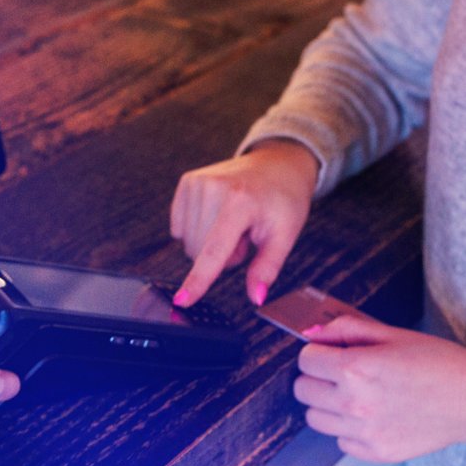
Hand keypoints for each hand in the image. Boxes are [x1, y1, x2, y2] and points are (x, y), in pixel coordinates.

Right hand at [170, 139, 318, 306]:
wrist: (278, 165)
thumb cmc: (283, 200)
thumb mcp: (285, 234)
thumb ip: (267, 268)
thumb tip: (256, 297)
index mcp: (241, 201)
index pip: (215, 250)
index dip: (199, 280)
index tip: (182, 300)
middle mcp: (214, 187)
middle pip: (200, 251)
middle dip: (223, 255)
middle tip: (246, 236)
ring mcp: (197, 181)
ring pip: (188, 243)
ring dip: (211, 243)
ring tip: (235, 223)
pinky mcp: (187, 181)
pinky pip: (180, 228)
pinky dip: (198, 230)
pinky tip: (219, 215)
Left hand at [293, 314, 465, 462]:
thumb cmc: (438, 362)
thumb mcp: (392, 333)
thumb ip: (347, 329)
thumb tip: (314, 335)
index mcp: (356, 368)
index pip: (305, 360)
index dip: (317, 352)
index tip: (331, 352)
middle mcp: (353, 403)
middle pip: (303, 390)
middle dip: (317, 376)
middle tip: (341, 372)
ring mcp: (363, 432)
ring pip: (315, 418)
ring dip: (327, 404)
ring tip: (356, 394)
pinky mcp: (375, 452)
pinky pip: (340, 441)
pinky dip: (348, 428)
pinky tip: (372, 415)